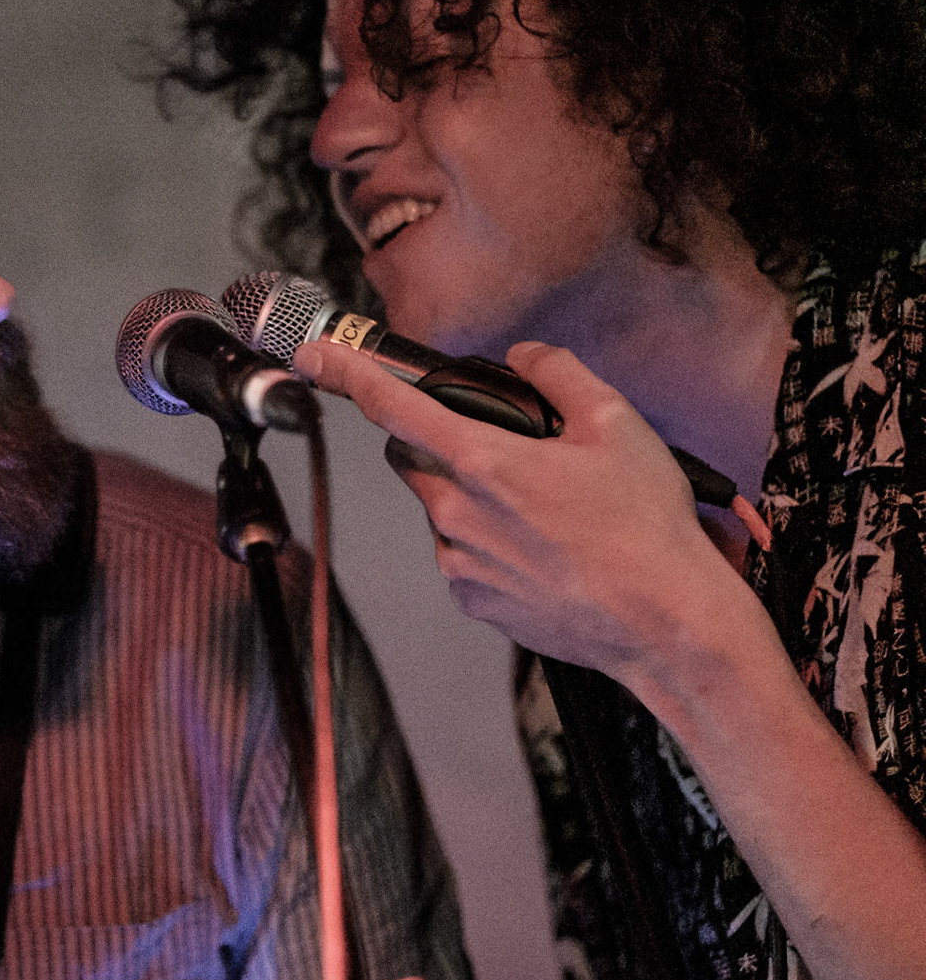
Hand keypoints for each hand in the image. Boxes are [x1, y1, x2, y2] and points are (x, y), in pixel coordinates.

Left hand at [292, 339, 756, 705]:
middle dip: (439, 444)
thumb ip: (558, 374)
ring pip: (439, 509)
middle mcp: (455, 513)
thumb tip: (525, 356)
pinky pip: (459, 555)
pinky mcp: (469, 600)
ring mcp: (457, 562)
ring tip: (544, 514)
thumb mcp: (616, 424)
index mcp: (483, 462)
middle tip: (503, 450)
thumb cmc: (645, 526)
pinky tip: (543, 551)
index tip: (315, 355)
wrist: (665, 624)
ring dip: (471, 498)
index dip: (348, 373)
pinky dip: (486, 543)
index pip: (393, 405)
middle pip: (410, 458)